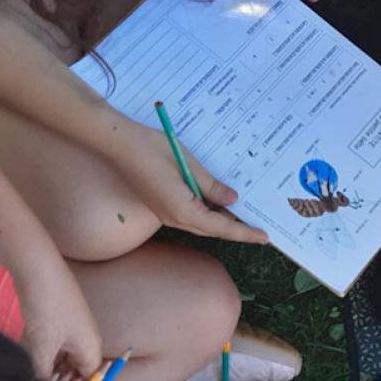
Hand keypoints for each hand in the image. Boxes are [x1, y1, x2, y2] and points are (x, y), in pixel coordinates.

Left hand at [17, 259, 101, 380]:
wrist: (38, 271)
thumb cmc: (47, 310)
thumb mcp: (43, 347)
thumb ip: (42, 371)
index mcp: (90, 347)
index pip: (88, 377)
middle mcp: (86, 337)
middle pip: (76, 367)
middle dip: (60, 378)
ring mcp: (72, 326)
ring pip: (63, 354)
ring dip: (49, 364)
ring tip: (31, 373)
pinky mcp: (58, 317)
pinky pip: (55, 341)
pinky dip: (44, 350)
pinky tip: (28, 354)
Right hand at [125, 128, 268, 243]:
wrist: (117, 142)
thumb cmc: (152, 148)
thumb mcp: (189, 164)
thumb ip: (212, 186)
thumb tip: (232, 201)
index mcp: (183, 210)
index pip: (221, 228)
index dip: (244, 232)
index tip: (264, 237)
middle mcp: (173, 217)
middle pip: (211, 229)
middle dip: (236, 230)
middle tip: (259, 229)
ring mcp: (164, 213)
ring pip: (200, 223)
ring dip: (221, 221)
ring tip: (244, 216)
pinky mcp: (160, 204)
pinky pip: (189, 214)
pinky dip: (207, 212)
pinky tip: (218, 204)